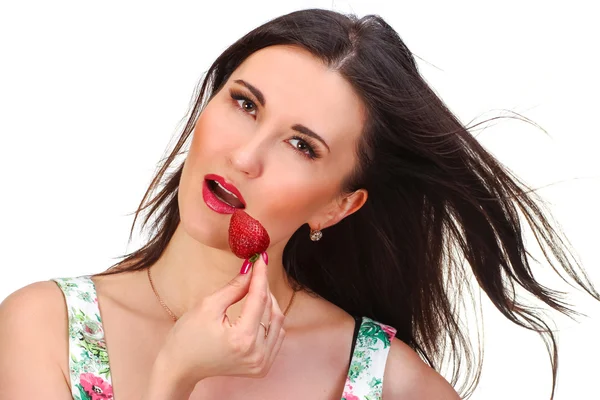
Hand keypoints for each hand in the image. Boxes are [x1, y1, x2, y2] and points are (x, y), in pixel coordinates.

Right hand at [155, 252, 285, 387]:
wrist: (181, 367)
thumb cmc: (188, 337)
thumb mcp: (208, 305)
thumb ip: (234, 287)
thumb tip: (251, 270)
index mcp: (242, 339)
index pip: (259, 298)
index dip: (260, 275)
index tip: (261, 258)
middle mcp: (256, 354)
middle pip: (271, 309)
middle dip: (263, 288)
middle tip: (255, 272)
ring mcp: (261, 363)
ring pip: (277, 322)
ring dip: (269, 304)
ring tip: (254, 291)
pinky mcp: (262, 367)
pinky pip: (276, 336)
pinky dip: (270, 321)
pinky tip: (257, 312)